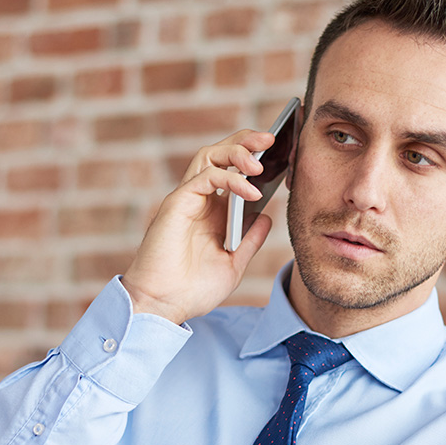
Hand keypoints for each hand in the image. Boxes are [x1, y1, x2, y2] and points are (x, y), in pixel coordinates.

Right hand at [120, 130, 276, 324]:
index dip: (253, 158)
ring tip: (261, 159)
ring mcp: (187, 199)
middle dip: (245, 140)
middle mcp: (198, 200)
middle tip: (272, 138)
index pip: (231, 171)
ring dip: (237, 150)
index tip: (281, 154)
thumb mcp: (233, 264)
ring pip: (209, 156)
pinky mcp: (177, 203)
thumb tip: (267, 217)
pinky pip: (206, 177)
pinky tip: (252, 191)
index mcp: (211, 211)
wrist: (163, 305)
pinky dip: (232, 179)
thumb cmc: (192, 289)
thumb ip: (250, 240)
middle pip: (219, 154)